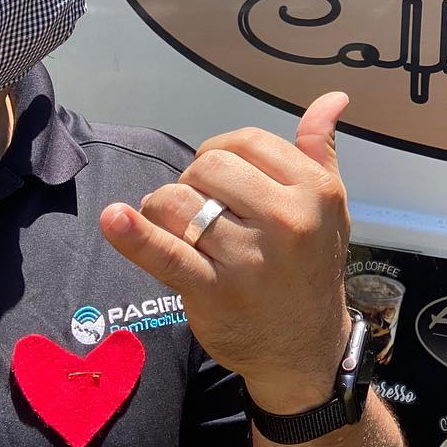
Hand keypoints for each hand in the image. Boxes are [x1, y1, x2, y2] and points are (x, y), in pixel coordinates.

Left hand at [100, 93, 353, 413]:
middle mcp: (286, 220)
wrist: (305, 349)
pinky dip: (135, 235)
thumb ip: (320, 150)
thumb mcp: (331, 207)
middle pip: (210, 166)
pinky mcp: (213, 291)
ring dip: (165, 209)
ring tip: (176, 227)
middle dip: (194, 179)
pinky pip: (166, 254)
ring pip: (180, 201)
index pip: (247, 141)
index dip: (222, 152)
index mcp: (315, 191)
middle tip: (202, 208)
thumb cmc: (311, 267)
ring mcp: (248, 257)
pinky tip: (114, 218)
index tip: (221, 177)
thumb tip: (332, 97)